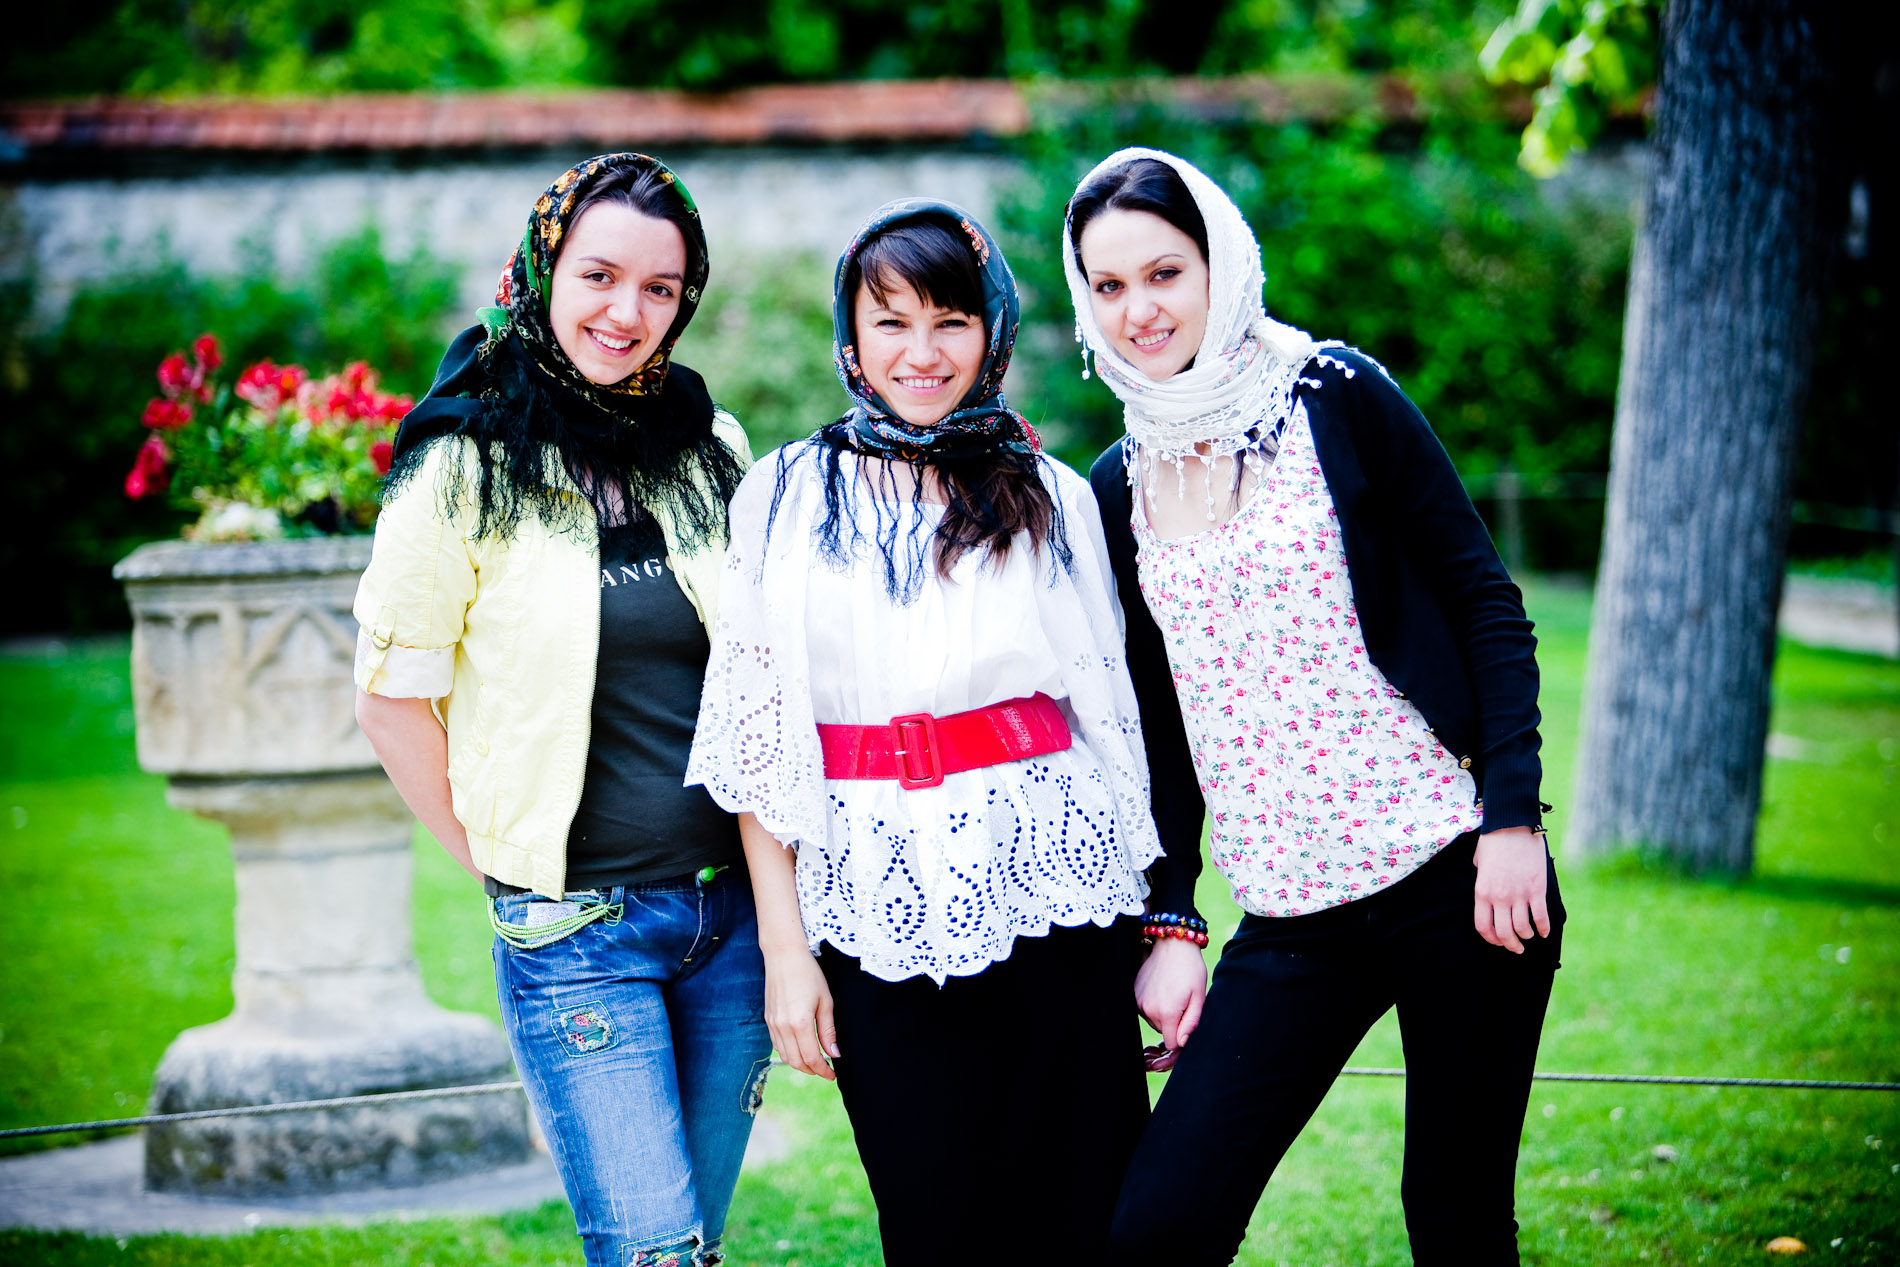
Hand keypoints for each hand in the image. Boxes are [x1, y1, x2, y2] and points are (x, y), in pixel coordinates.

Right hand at [762, 948, 838, 1079]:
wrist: (784, 955)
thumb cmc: (809, 974)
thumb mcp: (826, 1001)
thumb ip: (828, 1030)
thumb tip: (834, 1054)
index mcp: (800, 1023)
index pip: (811, 1058)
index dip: (823, 1070)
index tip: (833, 1075)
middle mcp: (783, 1027)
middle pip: (796, 1062)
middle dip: (812, 1071)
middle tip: (826, 1070)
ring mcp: (773, 1024)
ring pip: (785, 1056)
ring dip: (800, 1064)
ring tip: (815, 1062)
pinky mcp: (768, 1019)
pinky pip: (777, 1045)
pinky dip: (789, 1053)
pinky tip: (800, 1048)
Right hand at [1134, 937, 1207, 1050]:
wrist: (1172, 945)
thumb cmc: (1190, 969)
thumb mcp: (1199, 996)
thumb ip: (1191, 1023)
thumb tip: (1182, 1043)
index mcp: (1167, 1013)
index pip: (1171, 1044)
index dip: (1181, 1038)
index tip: (1187, 1024)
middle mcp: (1149, 1010)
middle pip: (1163, 1032)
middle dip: (1173, 1023)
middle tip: (1182, 1002)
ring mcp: (1139, 1002)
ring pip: (1154, 1021)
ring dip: (1164, 1014)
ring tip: (1172, 994)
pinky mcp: (1134, 994)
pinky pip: (1146, 1010)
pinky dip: (1154, 1005)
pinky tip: (1162, 989)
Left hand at [1472, 826, 1550, 953]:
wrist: (1512, 825)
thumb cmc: (1494, 841)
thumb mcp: (1479, 862)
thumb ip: (1482, 880)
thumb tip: (1488, 890)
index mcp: (1482, 892)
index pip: (1483, 926)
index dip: (1491, 939)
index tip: (1498, 942)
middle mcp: (1499, 897)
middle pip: (1504, 933)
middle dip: (1511, 945)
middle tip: (1516, 948)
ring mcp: (1519, 894)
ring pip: (1523, 928)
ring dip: (1527, 936)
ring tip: (1530, 936)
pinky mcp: (1536, 889)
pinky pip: (1541, 917)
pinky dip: (1544, 928)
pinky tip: (1545, 931)